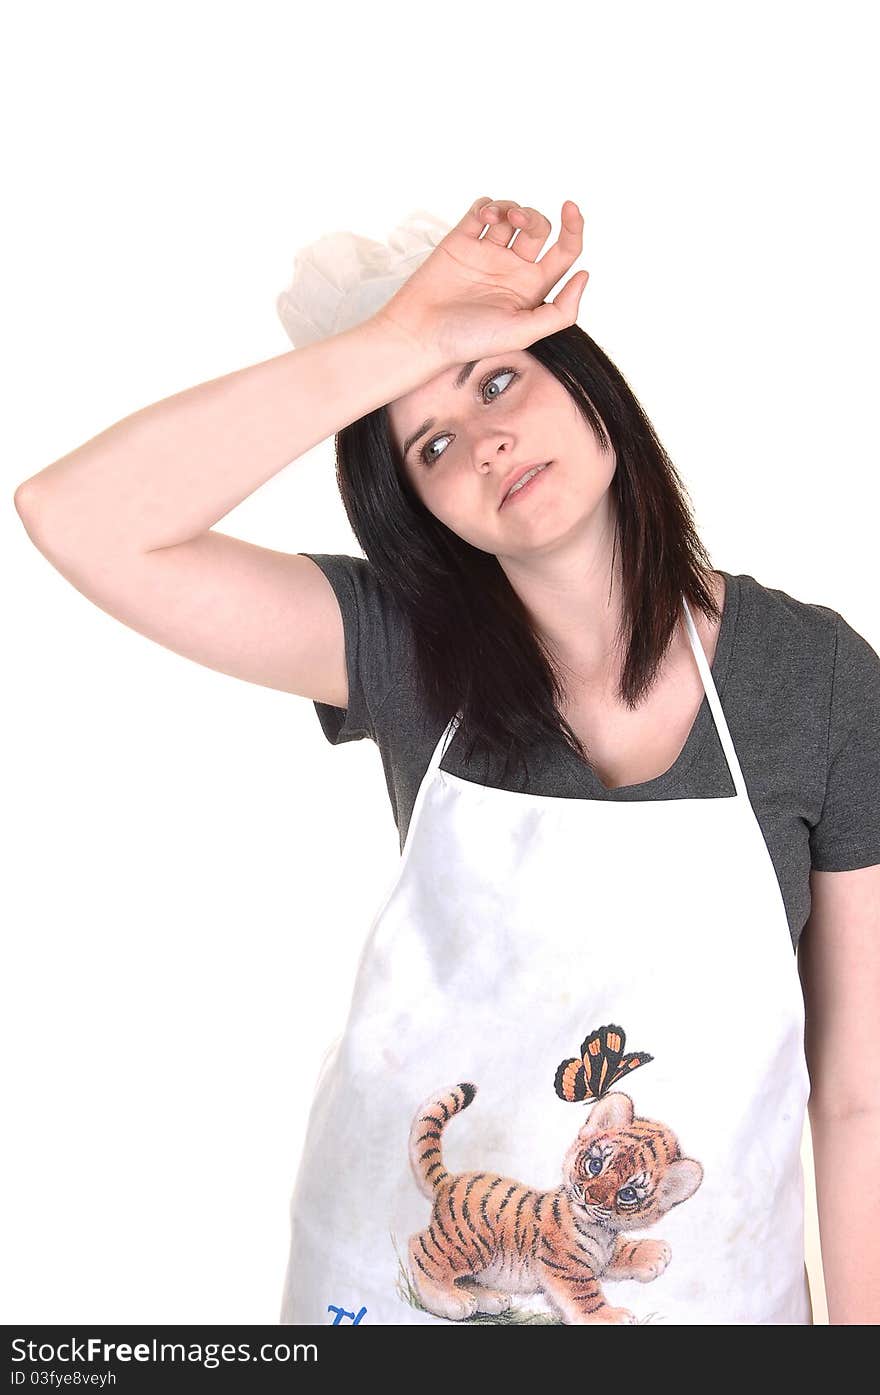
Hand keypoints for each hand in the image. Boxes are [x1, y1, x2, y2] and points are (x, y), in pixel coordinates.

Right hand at [371, 196, 588, 368]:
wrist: (421, 333)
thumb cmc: (469, 339)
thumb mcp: (523, 333)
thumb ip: (560, 312)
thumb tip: (584, 275)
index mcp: (531, 289)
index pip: (563, 252)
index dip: (574, 228)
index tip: (571, 208)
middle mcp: (511, 269)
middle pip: (538, 228)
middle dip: (534, 218)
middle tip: (519, 222)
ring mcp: (486, 254)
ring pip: (511, 215)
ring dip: (511, 207)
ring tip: (497, 218)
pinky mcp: (461, 241)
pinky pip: (482, 211)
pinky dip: (488, 205)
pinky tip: (484, 216)